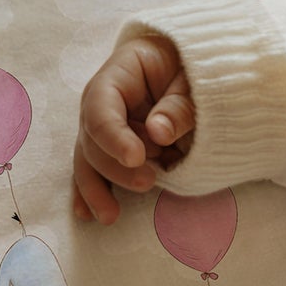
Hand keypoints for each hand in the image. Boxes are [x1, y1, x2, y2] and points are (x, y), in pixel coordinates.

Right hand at [72, 34, 194, 223]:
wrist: (197, 74)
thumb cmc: (194, 70)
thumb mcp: (195, 80)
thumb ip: (179, 105)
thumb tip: (158, 133)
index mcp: (119, 75)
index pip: (101, 105)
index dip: (114, 134)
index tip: (136, 157)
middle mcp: (103, 103)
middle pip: (92, 138)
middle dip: (115, 166)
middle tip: (148, 181)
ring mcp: (106, 128)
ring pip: (89, 160)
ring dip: (98, 189)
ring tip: (111, 216)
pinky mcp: (114, 150)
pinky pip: (98, 172)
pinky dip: (94, 193)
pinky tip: (88, 214)